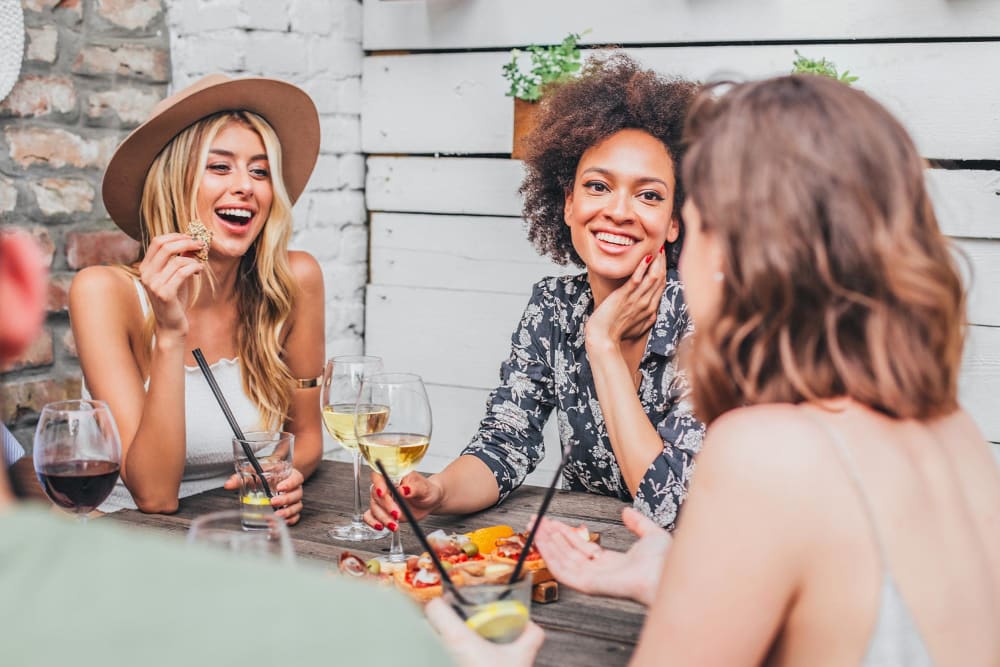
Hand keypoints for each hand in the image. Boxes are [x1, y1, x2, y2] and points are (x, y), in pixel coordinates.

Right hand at [138, 233, 206, 336]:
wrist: (171, 325)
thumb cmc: (175, 300)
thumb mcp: (176, 276)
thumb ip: (179, 260)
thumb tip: (191, 242)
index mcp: (145, 267)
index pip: (157, 241)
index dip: (175, 236)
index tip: (190, 237)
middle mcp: (146, 274)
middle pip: (165, 246)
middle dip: (186, 242)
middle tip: (200, 244)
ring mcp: (153, 284)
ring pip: (177, 260)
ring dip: (193, 260)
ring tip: (200, 265)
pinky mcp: (164, 294)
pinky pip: (182, 273)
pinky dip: (194, 268)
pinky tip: (199, 271)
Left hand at [223, 467, 304, 524]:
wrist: (274, 476)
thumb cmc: (267, 473)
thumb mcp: (255, 472)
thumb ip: (241, 477)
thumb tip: (228, 484)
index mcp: (289, 475)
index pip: (296, 478)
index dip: (290, 483)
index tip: (279, 488)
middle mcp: (294, 488)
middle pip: (297, 494)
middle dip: (285, 499)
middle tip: (273, 502)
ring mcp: (294, 499)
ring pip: (297, 506)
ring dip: (288, 512)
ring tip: (277, 516)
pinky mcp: (291, 509)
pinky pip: (296, 516)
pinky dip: (290, 520)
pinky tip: (281, 522)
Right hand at [364, 470, 442, 530]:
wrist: (429, 502)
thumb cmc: (426, 490)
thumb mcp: (424, 488)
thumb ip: (414, 488)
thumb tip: (404, 489)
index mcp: (394, 476)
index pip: (379, 476)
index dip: (378, 484)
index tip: (382, 493)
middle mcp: (386, 486)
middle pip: (376, 494)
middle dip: (386, 506)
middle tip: (397, 514)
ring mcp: (382, 500)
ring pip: (374, 507)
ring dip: (383, 518)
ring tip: (395, 525)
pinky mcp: (382, 511)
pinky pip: (370, 516)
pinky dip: (373, 522)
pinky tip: (381, 526)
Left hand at [424, 598, 544, 666]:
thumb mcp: (521, 660)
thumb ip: (530, 637)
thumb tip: (531, 626)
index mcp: (457, 639)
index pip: (433, 609)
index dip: (442, 603)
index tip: (451, 605)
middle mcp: (441, 652)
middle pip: (427, 628)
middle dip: (439, 627)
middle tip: (456, 629)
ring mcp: (437, 661)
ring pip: (427, 647)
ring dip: (438, 646)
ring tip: (457, 651)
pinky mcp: (437, 665)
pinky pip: (431, 659)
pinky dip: (441, 659)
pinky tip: (457, 662)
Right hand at [534, 507, 669, 606]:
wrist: (665, 572)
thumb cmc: (664, 561)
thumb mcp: (650, 534)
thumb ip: (638, 523)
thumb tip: (627, 512)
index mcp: (612, 564)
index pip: (581, 549)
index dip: (565, 534)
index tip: (552, 522)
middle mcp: (600, 573)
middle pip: (567, 553)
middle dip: (550, 536)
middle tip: (536, 521)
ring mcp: (592, 580)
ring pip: (562, 560)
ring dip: (546, 543)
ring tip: (535, 527)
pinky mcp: (588, 585)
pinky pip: (563, 570)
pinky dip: (550, 555)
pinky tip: (542, 541)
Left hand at [585, 248, 665, 348]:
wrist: (604, 339)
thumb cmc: (616, 333)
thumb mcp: (637, 328)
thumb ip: (646, 319)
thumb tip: (652, 314)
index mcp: (650, 310)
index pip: (662, 285)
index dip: (664, 269)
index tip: (663, 257)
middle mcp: (647, 303)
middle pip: (660, 278)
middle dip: (663, 261)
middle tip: (662, 246)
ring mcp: (636, 300)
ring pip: (653, 277)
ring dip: (656, 261)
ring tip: (657, 248)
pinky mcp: (624, 297)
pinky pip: (636, 280)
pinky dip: (641, 268)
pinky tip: (645, 257)